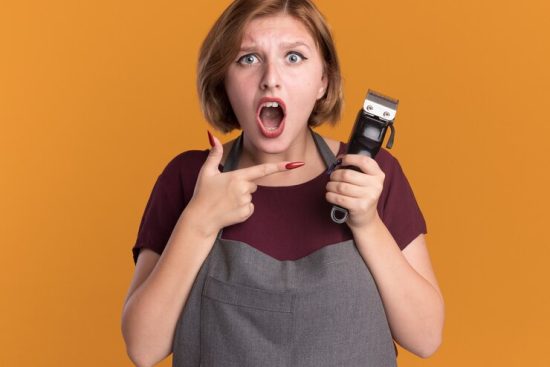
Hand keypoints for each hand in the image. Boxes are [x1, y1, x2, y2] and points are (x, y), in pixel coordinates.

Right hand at [186, 133, 302, 236]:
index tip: (296, 164)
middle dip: (244, 185)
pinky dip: (242, 208)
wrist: (200, 219)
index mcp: (237, 177)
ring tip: (225, 201)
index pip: (263, 170)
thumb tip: (212, 137)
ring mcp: (246, 202)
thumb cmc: (202, 194)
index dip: (280, 167)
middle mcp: (244, 189)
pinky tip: (230, 210)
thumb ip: (214, 154)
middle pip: (253, 184)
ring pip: (251, 196)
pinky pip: (250, 208)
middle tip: (226, 191)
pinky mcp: (246, 214)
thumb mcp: (206, 172)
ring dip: (242, 197)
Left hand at [325, 154, 384, 230]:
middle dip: (335, 175)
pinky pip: (339, 198)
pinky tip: (330, 195)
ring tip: (329, 187)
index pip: (364, 161)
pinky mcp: (360, 207)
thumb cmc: (362, 196)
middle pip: (347, 174)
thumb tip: (339, 159)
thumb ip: (356, 168)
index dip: (350, 158)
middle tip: (332, 178)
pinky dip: (330, 196)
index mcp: (378, 175)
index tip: (342, 161)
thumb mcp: (365, 181)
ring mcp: (369, 197)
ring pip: (341, 186)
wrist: (366, 219)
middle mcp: (376, 185)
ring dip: (330, 186)